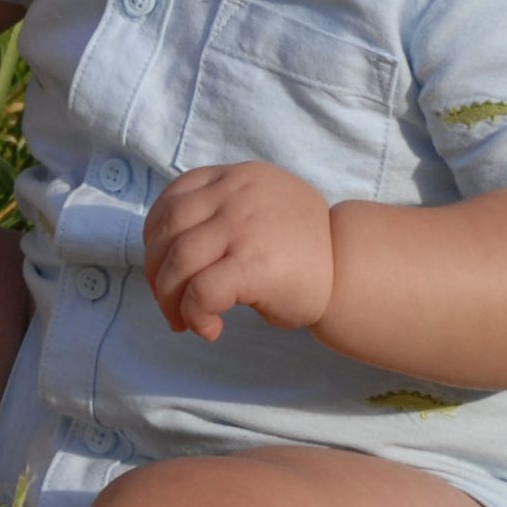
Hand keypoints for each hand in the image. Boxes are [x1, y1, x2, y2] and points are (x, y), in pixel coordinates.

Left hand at [142, 162, 334, 341]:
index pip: (173, 197)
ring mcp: (244, 227)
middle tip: (168, 303)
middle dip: (156, 272)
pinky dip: (194, 314)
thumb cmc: (303, 249)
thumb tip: (170, 250)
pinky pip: (201, 290)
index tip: (161, 265)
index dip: (154, 235)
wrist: (352, 271)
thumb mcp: (261, 207)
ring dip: (169, 298)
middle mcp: (236, 195)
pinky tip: (209, 329)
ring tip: (182, 321)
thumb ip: (223, 210)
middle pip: (168, 231)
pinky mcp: (253, 264)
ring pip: (177, 261)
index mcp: (237, 177)